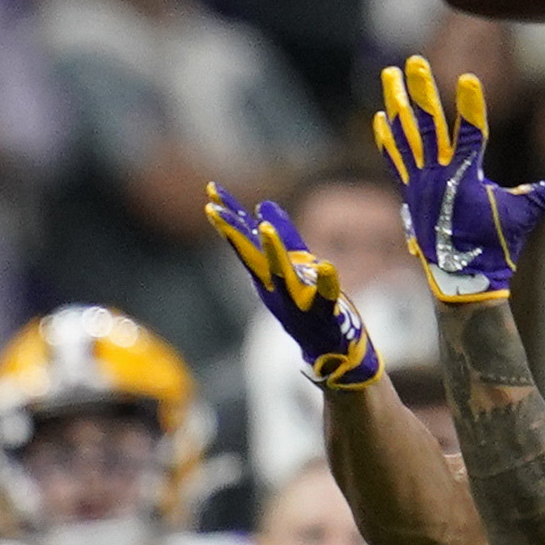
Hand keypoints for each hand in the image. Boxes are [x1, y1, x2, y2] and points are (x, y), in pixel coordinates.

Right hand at [205, 187, 380, 386]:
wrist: (332, 354)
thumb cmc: (311, 308)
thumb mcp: (293, 268)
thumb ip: (281, 236)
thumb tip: (263, 204)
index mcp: (266, 278)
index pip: (243, 242)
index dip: (228, 217)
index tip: (212, 191)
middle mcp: (275, 290)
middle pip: (251, 258)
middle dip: (233, 233)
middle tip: (215, 209)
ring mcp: (298, 303)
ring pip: (282, 275)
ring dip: (273, 252)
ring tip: (265, 228)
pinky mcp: (324, 314)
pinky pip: (325, 296)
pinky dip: (326, 283)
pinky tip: (328, 266)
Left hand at [371, 57, 544, 303]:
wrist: (462, 280)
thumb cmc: (495, 245)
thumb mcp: (523, 216)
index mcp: (466, 177)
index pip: (470, 132)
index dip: (471, 105)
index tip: (469, 78)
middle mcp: (438, 176)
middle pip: (427, 124)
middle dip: (421, 90)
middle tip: (413, 61)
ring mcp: (420, 184)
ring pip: (406, 137)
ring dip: (397, 104)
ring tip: (389, 76)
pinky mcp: (410, 195)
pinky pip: (395, 161)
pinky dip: (388, 140)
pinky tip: (381, 118)